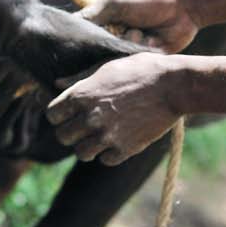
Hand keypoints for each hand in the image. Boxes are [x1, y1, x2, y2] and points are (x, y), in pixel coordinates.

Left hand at [46, 52, 183, 164]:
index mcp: (82, 94)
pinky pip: (105, 160)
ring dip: (87, 145)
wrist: (173, 85)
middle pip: (62, 137)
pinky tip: (118, 139)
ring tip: (99, 134)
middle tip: (82, 125)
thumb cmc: (140, 69)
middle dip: (70, 131)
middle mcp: (90, 117)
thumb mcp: (106, 67)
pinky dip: (109, 152)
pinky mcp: (125, 149)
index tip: (67, 113)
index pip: (52, 115)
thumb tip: (56, 85)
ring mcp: (107, 135)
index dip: (58, 114)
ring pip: (81, 153)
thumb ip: (79, 78)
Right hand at [79, 0, 198, 53]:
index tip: (78, 45)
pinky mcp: (143, 56)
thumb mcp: (117, 0)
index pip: (84, 32)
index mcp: (105, 16)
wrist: (185, 8)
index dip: (81, 40)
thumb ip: (94, 14)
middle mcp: (114, 32)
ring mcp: (129, 45)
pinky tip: (153, 40)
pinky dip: (142, 51)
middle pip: (98, 49)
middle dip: (109, 44)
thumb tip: (70, 26)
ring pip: (117, 57)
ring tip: (142, 32)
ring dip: (129, 43)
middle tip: (123, 33)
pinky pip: (134, 62)